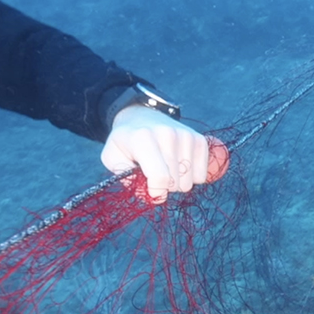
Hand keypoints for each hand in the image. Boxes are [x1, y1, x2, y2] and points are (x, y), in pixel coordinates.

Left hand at [100, 106, 226, 203]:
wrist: (141, 116)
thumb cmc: (126, 142)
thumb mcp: (112, 158)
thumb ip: (126, 179)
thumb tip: (152, 196)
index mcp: (143, 138)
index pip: (160, 177)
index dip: (156, 193)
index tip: (151, 191)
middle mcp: (168, 135)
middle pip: (176, 184)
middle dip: (165, 187)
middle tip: (155, 174)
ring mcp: (187, 137)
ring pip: (189, 183)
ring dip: (178, 182)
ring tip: (167, 168)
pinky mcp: (200, 141)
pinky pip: (201, 177)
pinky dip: (191, 177)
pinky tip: (180, 165)